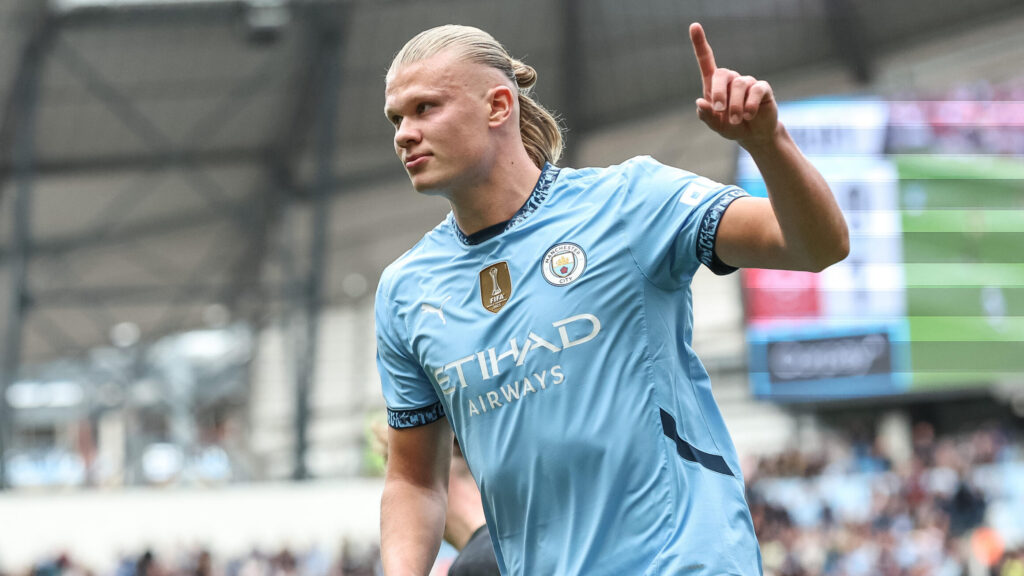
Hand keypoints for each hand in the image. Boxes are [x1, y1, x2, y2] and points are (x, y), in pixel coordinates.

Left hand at [690, 22, 777, 147]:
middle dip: (718, 93)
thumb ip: (707, 116)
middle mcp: (731, 79)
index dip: (700, 43)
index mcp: (715, 84)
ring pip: (739, 85)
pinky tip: (748, 115)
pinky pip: (756, 91)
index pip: (706, 60)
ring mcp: (748, 82)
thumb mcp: (716, 125)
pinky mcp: (762, 89)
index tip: (694, 26)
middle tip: (719, 110)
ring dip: (735, 106)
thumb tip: (700, 102)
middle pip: (722, 73)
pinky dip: (749, 105)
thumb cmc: (731, 126)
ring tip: (736, 120)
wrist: (754, 135)